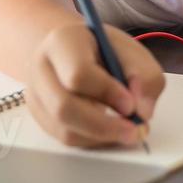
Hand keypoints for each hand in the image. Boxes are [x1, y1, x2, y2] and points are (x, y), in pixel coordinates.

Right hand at [24, 21, 165, 147]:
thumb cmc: (104, 50)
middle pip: (63, 107)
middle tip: (134, 130)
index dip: (107, 93)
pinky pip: (66, 138)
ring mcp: (36, 95)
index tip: (131, 105)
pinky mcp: (40, 117)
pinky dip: (94, 140)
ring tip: (126, 130)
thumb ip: (146, 77)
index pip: (78, 74)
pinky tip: (110, 130)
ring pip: (64, 129)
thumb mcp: (132, 52)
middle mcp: (41, 68)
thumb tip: (143, 112)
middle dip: (104, 126)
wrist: (74, 51)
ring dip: (101, 136)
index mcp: (63, 42)